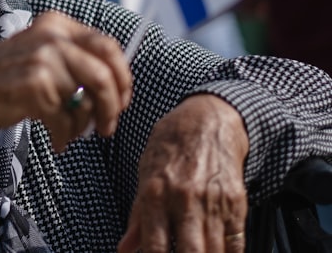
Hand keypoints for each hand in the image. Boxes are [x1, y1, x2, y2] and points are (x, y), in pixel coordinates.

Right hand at [0, 11, 132, 151]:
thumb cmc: (0, 76)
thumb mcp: (38, 52)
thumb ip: (72, 58)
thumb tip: (116, 83)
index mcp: (56, 24)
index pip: (108, 46)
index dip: (121, 76)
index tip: (121, 98)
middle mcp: (52, 37)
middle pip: (105, 73)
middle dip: (113, 104)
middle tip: (108, 124)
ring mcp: (43, 60)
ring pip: (86, 102)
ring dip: (84, 125)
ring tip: (72, 133)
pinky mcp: (35, 87)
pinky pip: (66, 120)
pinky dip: (65, 136)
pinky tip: (57, 141)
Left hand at [118, 95, 248, 252]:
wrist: (207, 121)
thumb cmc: (171, 147)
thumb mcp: (145, 174)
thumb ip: (137, 216)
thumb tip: (125, 248)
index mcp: (156, 194)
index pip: (154, 245)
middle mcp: (184, 200)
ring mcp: (212, 202)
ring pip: (214, 252)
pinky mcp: (236, 203)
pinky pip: (236, 243)